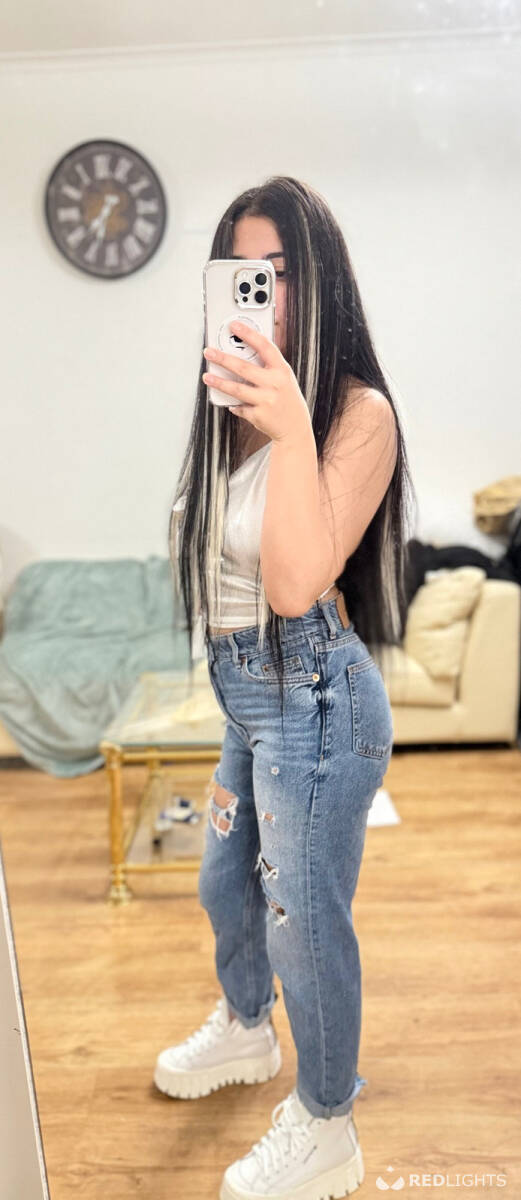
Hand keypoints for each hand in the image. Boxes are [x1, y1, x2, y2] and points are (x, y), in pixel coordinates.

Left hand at [202, 320, 311, 444]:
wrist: (295, 427)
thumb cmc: (286, 398)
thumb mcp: (283, 378)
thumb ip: (266, 366)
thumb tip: (240, 353)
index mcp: (282, 370)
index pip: (265, 346)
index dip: (249, 334)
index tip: (234, 325)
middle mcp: (275, 384)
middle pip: (244, 368)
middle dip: (223, 359)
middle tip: (209, 352)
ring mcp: (266, 401)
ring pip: (237, 389)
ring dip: (219, 382)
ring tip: (207, 376)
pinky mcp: (259, 416)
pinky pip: (239, 407)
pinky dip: (233, 404)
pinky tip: (229, 402)